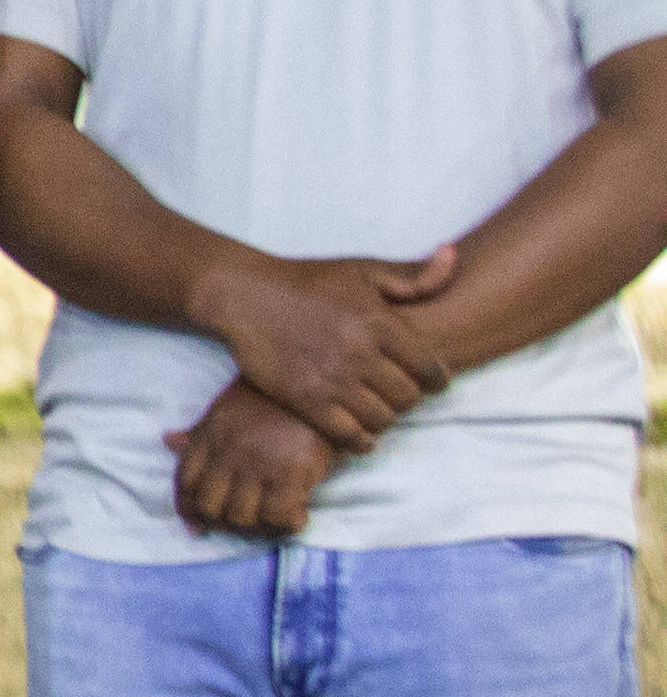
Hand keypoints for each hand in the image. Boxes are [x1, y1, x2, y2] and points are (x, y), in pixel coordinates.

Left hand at [168, 377, 336, 538]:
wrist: (320, 381)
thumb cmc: (274, 397)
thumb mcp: (228, 408)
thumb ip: (201, 432)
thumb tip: (168, 442)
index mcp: (210, 435)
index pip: (185, 483)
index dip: (188, 509)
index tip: (198, 525)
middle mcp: (228, 451)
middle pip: (210, 506)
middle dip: (224, 523)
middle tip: (246, 525)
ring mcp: (258, 462)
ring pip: (241, 517)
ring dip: (257, 529)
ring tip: (274, 521)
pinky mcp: (292, 472)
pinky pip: (278, 516)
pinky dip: (286, 524)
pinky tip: (299, 514)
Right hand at [198, 244, 460, 452]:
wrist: (243, 294)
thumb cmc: (306, 281)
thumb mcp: (361, 269)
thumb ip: (412, 274)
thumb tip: (452, 255)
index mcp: (379, 322)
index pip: (430, 369)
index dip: (435, 380)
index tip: (427, 381)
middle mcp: (359, 353)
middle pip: (408, 398)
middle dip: (408, 398)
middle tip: (396, 394)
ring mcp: (331, 378)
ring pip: (381, 419)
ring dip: (383, 418)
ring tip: (376, 410)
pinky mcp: (305, 399)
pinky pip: (348, 435)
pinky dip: (360, 440)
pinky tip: (359, 434)